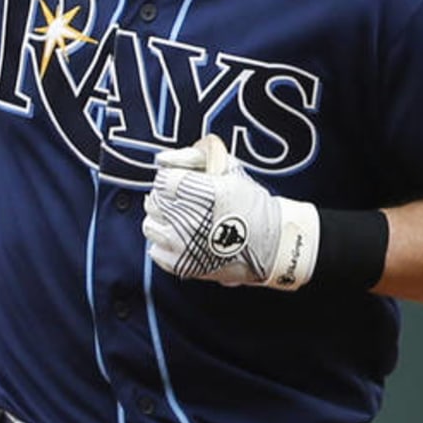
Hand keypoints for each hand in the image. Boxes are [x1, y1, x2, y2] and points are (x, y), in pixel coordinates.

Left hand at [142, 134, 319, 290]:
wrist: (271, 244)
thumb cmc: (251, 203)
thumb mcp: (230, 168)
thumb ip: (193, 156)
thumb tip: (162, 160)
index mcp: (204, 193)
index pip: (163, 180)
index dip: (173, 179)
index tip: (184, 183)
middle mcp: (191, 219)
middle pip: (154, 201)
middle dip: (167, 197)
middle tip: (185, 201)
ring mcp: (184, 245)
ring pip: (150, 225)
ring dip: (163, 220)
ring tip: (182, 220)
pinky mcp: (182, 265)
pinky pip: (155, 249)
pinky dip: (165, 243)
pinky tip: (184, 239)